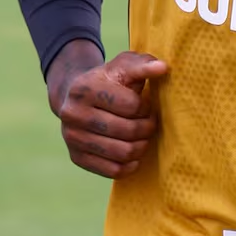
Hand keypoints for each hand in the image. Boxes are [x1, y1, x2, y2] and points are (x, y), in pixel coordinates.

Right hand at [46, 40, 167, 178]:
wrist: (76, 96)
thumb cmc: (109, 80)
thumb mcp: (124, 65)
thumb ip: (143, 65)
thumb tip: (163, 67)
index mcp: (84, 88)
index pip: (132, 105)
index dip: (146, 107)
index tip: (145, 104)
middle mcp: (73, 114)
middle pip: (128, 131)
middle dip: (147, 128)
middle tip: (150, 123)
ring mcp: (72, 138)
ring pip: (122, 153)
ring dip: (141, 146)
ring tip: (144, 136)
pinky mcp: (77, 157)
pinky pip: (113, 171)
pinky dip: (130, 164)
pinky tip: (134, 153)